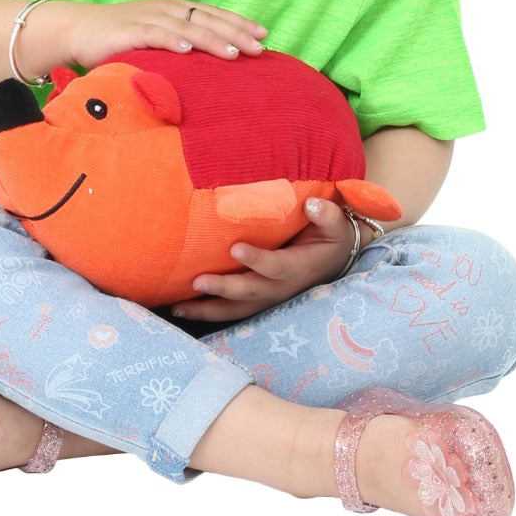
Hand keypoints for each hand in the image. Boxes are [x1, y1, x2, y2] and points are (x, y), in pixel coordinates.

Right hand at [63, 0, 267, 69]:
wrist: (79, 29)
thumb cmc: (122, 37)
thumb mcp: (157, 37)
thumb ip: (180, 44)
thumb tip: (212, 64)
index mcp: (176, 10)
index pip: (215, 14)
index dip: (240, 23)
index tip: (264, 35)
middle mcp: (167, 10)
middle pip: (208, 20)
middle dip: (236, 34)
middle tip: (259, 48)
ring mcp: (148, 18)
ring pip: (187, 28)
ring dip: (211, 39)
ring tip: (233, 53)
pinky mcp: (129, 30)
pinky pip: (154, 35)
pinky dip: (171, 40)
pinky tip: (186, 49)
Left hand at [169, 198, 355, 323]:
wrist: (337, 259)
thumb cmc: (332, 236)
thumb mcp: (337, 225)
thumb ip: (326, 215)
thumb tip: (312, 204)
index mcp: (298, 268)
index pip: (275, 266)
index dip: (257, 260)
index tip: (234, 247)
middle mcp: (282, 288)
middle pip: (250, 292)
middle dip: (223, 288)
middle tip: (197, 280)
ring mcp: (269, 298)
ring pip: (236, 309)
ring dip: (208, 309)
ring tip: (178, 306)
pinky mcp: (258, 300)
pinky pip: (232, 310)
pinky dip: (208, 312)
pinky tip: (182, 308)